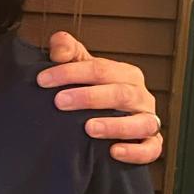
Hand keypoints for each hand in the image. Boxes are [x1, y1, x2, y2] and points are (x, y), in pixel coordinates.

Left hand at [37, 31, 162, 163]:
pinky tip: (114, 152)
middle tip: (60, 102)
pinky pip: (151, 149)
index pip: (100, 68)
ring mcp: (148, 121)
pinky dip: (135, 152)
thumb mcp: (80, 70)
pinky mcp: (151, 144)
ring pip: (141, 122)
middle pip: (120, 93)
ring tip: (89, 128)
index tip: (43, 80)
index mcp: (126, 74)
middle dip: (89, 97)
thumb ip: (69, 54)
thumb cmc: (94, 92)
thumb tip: (58, 41)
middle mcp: (140, 96)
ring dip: (115, 125)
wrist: (107, 123)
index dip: (70, 72)